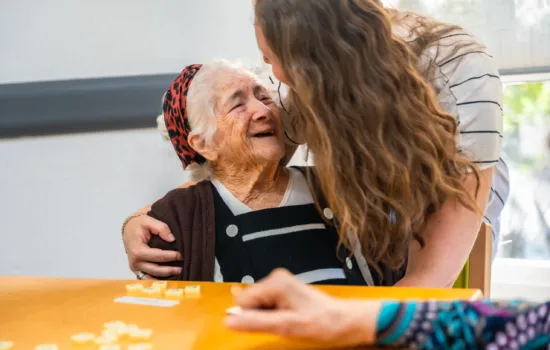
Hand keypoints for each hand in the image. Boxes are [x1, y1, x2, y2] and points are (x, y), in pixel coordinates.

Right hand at [123, 214, 181, 278]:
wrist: (128, 229)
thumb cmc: (138, 225)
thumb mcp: (148, 221)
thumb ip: (161, 228)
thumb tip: (172, 239)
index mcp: (138, 250)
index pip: (158, 256)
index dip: (171, 256)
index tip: (181, 255)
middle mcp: (135, 262)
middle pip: (156, 269)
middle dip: (170, 269)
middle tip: (182, 267)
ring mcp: (135, 268)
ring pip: (152, 276)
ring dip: (165, 277)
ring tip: (177, 273)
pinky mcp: (136, 270)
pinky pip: (147, 279)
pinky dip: (156, 280)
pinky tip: (167, 279)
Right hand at [224, 269, 380, 346]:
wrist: (344, 321)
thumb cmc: (323, 322)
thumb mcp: (287, 326)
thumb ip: (256, 322)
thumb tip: (230, 320)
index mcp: (275, 283)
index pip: (242, 300)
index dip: (251, 317)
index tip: (269, 324)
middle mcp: (276, 278)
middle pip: (249, 301)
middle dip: (260, 316)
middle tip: (281, 324)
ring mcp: (280, 283)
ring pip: (257, 304)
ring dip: (267, 317)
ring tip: (288, 321)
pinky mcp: (283, 290)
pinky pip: (266, 305)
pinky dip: (273, 315)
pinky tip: (288, 318)